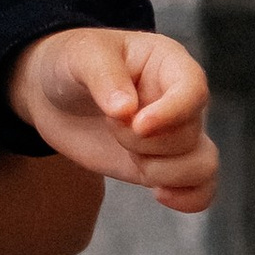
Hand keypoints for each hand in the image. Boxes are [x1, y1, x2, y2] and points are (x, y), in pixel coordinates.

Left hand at [8, 29, 215, 212]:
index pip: (194, 89)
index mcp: (170, 64)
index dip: (172, 112)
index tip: (138, 125)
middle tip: (109, 124)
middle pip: (190, 134)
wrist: (52, 93)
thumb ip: (104, 77)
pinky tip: (160, 195)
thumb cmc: (72, 61)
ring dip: (161, 171)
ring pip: (202, 164)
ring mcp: (172, 136)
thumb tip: (126, 110)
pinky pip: (199, 188)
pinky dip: (190, 199)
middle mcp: (180, 101)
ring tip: (129, 155)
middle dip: (143, 141)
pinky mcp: (160, 164)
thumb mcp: (82, 55)